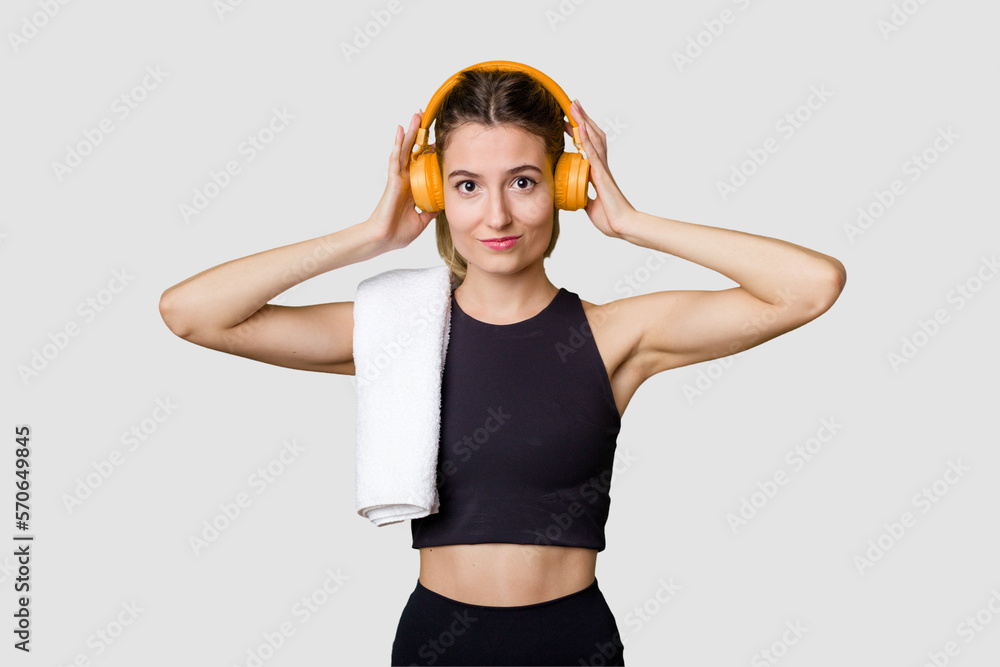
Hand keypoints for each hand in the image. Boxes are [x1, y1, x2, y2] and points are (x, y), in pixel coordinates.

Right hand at [365, 110, 438, 251]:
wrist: (383, 240)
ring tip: (414, 116)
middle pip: (413, 153)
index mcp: (412, 188)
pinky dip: (398, 144)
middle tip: (425, 119)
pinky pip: (395, 159)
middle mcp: (405, 180)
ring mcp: (398, 179)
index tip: (438, 141)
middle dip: (419, 136)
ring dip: (410, 133)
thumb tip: (444, 203)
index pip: (421, 165)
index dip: (428, 152)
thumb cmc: (397, 233)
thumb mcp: (422, 219)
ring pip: (404, 151)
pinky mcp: (392, 180)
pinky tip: (400, 130)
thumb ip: (432, 209)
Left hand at [566, 100, 636, 237]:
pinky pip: (592, 153)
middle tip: (573, 103)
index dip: (579, 133)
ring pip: (593, 138)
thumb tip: (575, 194)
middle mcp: (601, 166)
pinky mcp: (602, 175)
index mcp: (598, 172)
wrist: (622, 226)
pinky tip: (578, 127)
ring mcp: (602, 168)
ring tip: (574, 106)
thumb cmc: (610, 218)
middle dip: (582, 118)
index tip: (570, 122)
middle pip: (592, 135)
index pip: (588, 146)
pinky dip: (585, 138)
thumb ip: (583, 195)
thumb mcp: (589, 205)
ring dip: (583, 121)